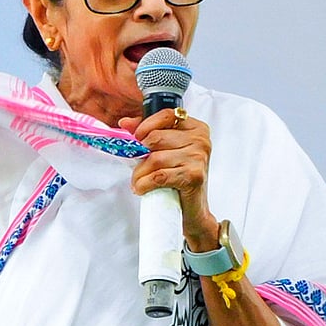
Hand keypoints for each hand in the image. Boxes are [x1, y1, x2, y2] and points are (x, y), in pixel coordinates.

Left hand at [118, 108, 218, 247]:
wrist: (193, 210)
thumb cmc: (178, 178)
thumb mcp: (165, 152)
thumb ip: (147, 134)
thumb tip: (124, 123)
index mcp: (195, 128)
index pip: (166, 115)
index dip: (145, 125)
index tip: (135, 138)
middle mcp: (200, 140)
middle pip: (156, 138)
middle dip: (140, 154)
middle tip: (135, 167)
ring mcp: (199, 157)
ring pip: (155, 159)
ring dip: (140, 173)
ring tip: (138, 182)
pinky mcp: (194, 176)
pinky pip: (159, 176)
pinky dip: (145, 184)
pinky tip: (141, 188)